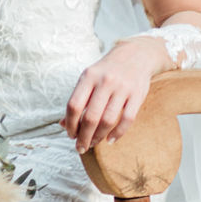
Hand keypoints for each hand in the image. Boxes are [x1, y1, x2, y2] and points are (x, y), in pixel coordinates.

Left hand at [61, 37, 166, 151]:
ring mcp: (122, 88)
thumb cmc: (107, 71)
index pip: (74, 105)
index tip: (70, 135)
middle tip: (81, 147)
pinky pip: (127, 119)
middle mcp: (105, 81)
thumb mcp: (88, 79)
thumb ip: (77, 100)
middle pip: (90, 117)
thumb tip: (62, 125)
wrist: (136, 54)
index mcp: (89, 76)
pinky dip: (118, 133)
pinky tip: (110, 140)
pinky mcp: (137, 95)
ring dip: (98, 137)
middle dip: (83, 136)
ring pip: (108, 120)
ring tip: (93, 143)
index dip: (70, 124)